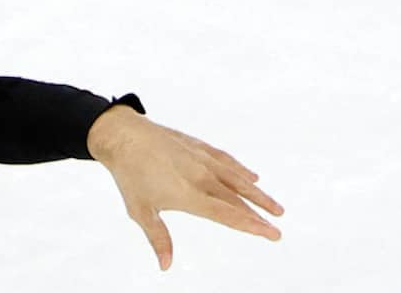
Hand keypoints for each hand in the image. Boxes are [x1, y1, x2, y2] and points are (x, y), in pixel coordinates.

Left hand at [87, 107, 283, 269]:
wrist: (122, 134)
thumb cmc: (129, 175)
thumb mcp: (140, 211)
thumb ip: (159, 238)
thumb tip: (166, 266)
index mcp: (189, 194)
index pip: (227, 214)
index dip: (251, 225)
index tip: (272, 233)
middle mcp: (201, 176)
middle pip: (236, 199)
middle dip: (259, 214)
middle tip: (278, 227)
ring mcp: (201, 159)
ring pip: (237, 179)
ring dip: (257, 194)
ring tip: (276, 207)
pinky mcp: (198, 146)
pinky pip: (225, 160)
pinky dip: (241, 169)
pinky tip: (252, 178)